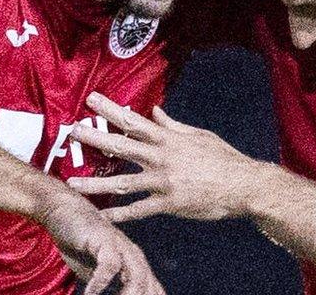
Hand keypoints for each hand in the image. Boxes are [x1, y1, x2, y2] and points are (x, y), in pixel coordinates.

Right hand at [37, 191, 163, 294]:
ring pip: (137, 277)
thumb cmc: (80, 244)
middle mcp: (134, 257)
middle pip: (150, 288)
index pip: (153, 292)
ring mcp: (121, 247)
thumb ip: (109, 290)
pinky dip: (101, 283)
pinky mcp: (105, 239)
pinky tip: (90, 294)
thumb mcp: (97, 275)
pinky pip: (110, 265)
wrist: (63, 209)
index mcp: (136, 267)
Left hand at [67, 93, 265, 222]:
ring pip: (122, 182)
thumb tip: (155, 111)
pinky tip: (102, 215)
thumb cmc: (223, 158)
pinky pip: (139, 210)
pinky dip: (119, 214)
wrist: (243, 184)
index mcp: (168, 139)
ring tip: (72, 181)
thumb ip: (173, 125)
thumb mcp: (198, 135)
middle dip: (94, 137)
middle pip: (121, 145)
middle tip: (72, 132)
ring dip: (95, 182)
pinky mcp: (169, 204)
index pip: (133, 120)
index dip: (110, 110)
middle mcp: (161, 157)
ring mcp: (163, 181)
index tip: (92, 100)